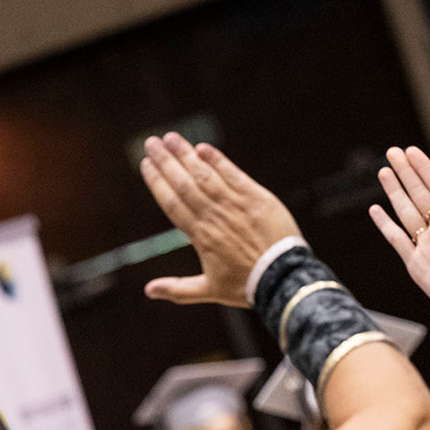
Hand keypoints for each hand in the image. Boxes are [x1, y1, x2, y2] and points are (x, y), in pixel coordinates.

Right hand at [138, 134, 302, 306]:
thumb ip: (178, 289)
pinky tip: (203, 148)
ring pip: (204, 174)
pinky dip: (217, 160)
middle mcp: (214, 216)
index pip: (172, 203)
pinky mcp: (256, 197)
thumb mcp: (210, 290)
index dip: (157, 182)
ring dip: (186, 154)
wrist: (283, 278)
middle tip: (151, 143)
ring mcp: (235, 204)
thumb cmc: (247, 286)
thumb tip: (149, 291)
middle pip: (183, 183)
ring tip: (170, 138)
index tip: (146, 165)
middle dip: (165, 161)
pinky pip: (233, 174)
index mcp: (200, 235)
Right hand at [370, 147, 429, 328]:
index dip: (425, 169)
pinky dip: (386, 225)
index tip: (412, 151)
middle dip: (406, 173)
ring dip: (394, 192)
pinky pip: (398, 240)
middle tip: (392, 152)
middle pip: (419, 194)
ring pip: (406, 212)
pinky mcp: (417, 263)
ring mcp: (428, 245)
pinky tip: (377, 209)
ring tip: (384, 171)